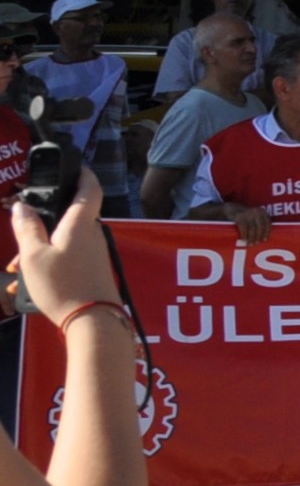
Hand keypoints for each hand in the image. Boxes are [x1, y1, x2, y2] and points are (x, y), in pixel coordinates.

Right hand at [9, 167, 118, 322]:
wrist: (92, 321)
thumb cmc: (63, 284)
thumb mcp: (34, 255)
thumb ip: (27, 228)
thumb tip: (22, 206)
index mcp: (82, 222)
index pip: (89, 186)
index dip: (82, 172)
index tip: (72, 164)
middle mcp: (92, 233)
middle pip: (67, 217)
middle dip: (41, 224)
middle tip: (19, 236)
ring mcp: (94, 252)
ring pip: (62, 240)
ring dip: (39, 250)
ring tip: (18, 270)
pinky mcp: (92, 269)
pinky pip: (67, 257)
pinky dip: (48, 263)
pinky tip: (28, 283)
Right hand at [232, 204, 273, 245]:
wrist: (231, 209)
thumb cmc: (245, 216)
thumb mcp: (254, 217)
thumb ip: (259, 223)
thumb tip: (263, 238)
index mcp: (262, 212)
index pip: (267, 222)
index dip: (266, 232)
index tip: (265, 240)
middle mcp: (256, 212)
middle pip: (260, 226)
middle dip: (259, 236)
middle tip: (256, 243)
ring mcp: (248, 214)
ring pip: (252, 228)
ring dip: (251, 238)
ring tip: (250, 244)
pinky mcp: (239, 217)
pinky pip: (244, 228)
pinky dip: (244, 235)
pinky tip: (244, 239)